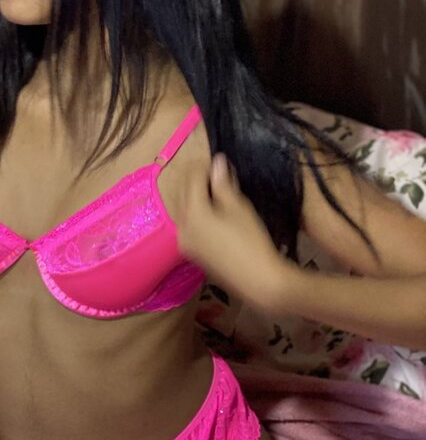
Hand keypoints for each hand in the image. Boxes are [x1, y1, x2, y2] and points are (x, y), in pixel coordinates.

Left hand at [175, 153, 289, 310]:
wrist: (257, 281)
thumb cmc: (252, 241)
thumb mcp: (238, 208)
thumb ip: (223, 185)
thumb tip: (217, 162)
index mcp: (192, 213)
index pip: (192, 179)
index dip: (203, 165)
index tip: (217, 159)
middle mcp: (182, 227)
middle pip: (183, 194)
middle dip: (195, 179)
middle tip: (214, 170)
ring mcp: (185, 241)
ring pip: (184, 209)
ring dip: (194, 195)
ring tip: (215, 187)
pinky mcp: (192, 252)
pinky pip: (189, 224)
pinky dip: (196, 212)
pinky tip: (212, 210)